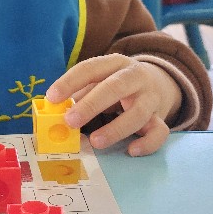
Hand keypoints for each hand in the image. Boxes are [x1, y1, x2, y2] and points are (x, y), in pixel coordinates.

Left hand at [46, 55, 181, 155]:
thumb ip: (80, 95)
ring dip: (116, 129)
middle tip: (70, 121)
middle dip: (91, 105)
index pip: (91, 68)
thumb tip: (56, 114)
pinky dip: (147, 143)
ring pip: (138, 113)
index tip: (52, 98)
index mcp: (114, 63)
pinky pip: (160, 132)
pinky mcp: (160, 117)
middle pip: (115, 87)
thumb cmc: (115, 84)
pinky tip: (131, 150)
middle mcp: (135, 77)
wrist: (157, 81)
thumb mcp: (98, 81)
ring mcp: (150, 97)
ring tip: (95, 142)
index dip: (70, 82)